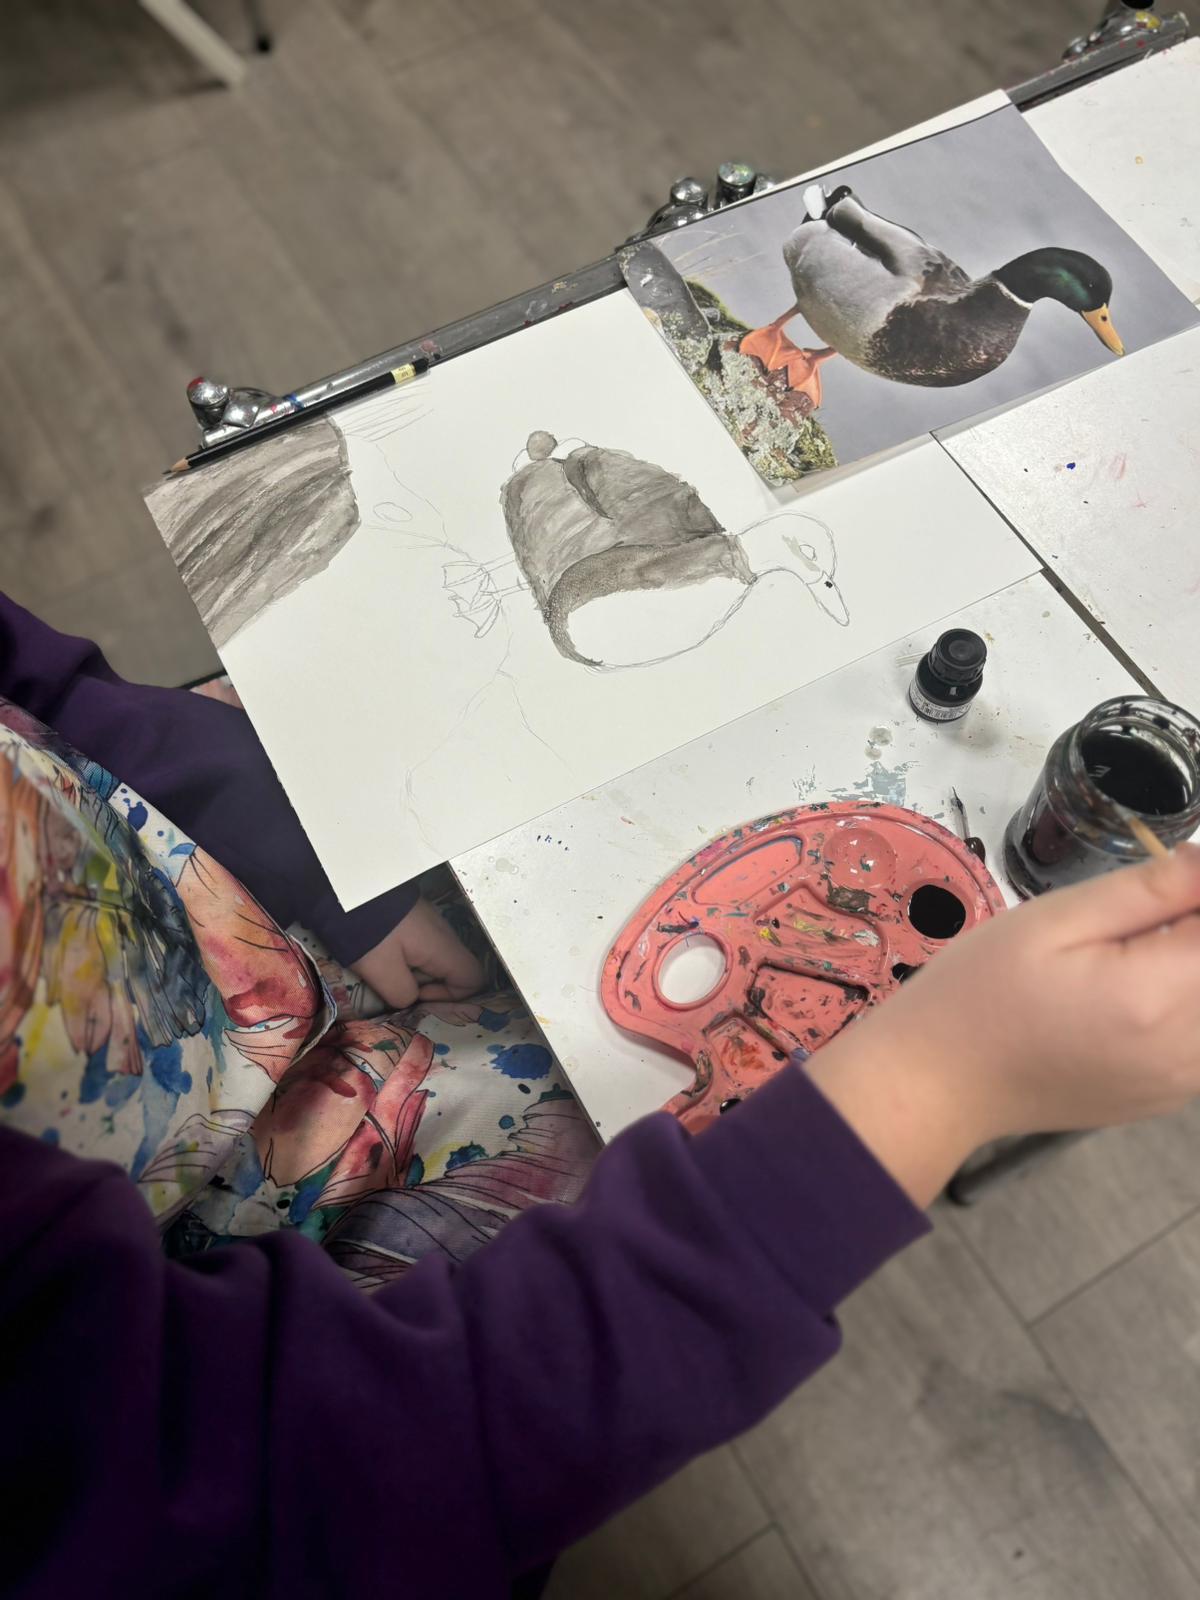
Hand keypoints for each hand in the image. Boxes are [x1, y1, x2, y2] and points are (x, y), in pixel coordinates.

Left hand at [352, 897, 486, 1010]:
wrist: (346, 890)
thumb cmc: (367, 931)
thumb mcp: (381, 971)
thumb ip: (403, 994)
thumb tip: (410, 1000)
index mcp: (443, 947)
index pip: (474, 979)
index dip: (453, 998)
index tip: (420, 997)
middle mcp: (444, 934)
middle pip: (454, 971)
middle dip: (430, 988)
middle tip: (397, 990)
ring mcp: (429, 924)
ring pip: (436, 960)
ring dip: (415, 974)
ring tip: (385, 974)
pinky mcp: (413, 919)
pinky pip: (422, 948)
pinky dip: (407, 960)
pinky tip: (382, 958)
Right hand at [805, 846, 1199, 1205]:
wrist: (940, 1083)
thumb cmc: (980, 991)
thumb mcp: (1052, 920)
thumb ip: (1146, 890)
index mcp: (1158, 996)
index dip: (1193, 895)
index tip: (1163, 881)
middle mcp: (1187, 1049)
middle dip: (1186, 931)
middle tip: (1137, 916)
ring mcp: (1182, 1082)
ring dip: (1185, 968)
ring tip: (1125, 956)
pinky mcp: (1167, 1097)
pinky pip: (1199, 1039)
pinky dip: (1180, 1007)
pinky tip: (1125, 996)